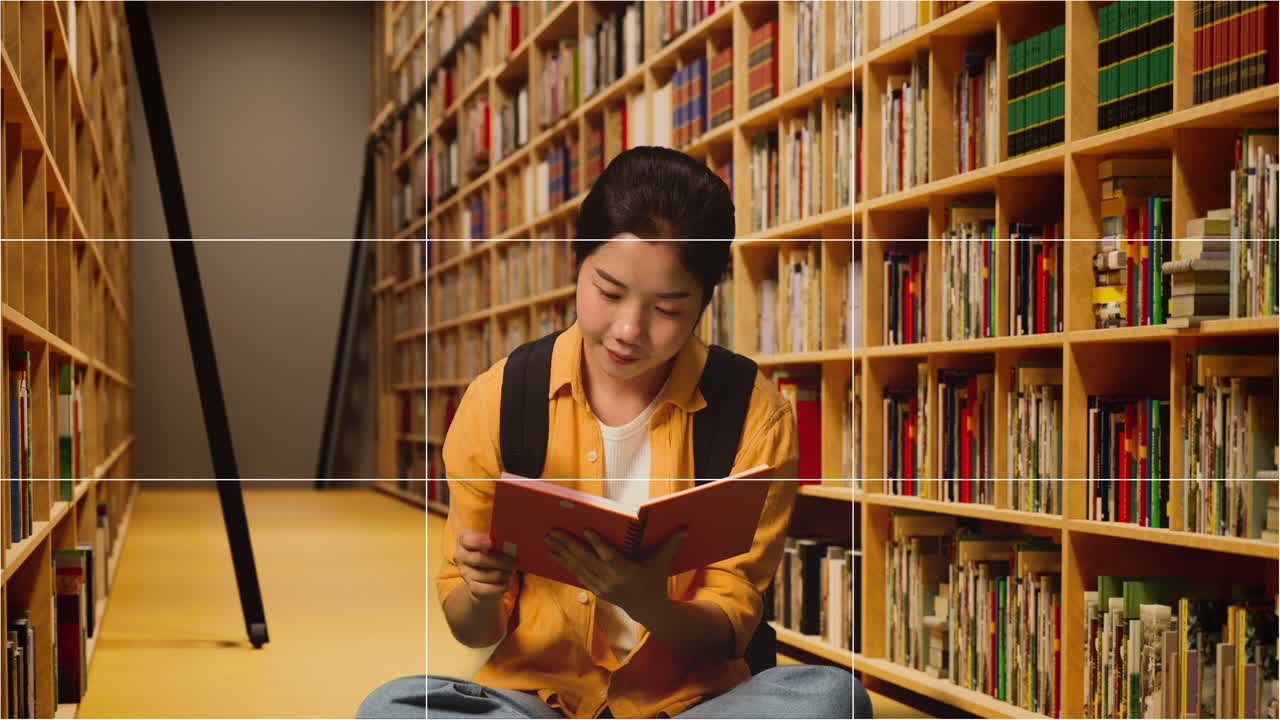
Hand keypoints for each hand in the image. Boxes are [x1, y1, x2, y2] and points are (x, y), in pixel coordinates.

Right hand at [454, 529, 516, 605]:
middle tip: (515, 562)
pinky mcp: (471, 587)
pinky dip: (499, 586)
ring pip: (485, 575)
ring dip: (502, 574)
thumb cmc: (491, 553)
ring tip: (511, 572)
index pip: (467, 540)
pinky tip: (506, 583)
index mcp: (463, 541)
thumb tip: (509, 540)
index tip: (492, 542)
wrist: (483, 577)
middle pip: (479, 559)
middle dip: (500, 561)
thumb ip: (496, 540)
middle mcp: (460, 556)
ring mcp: (464, 573)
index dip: (479, 541)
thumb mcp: (492, 544)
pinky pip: (486, 589)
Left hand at [544, 527, 687, 621]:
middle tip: (553, 532)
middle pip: (586, 561)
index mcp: (626, 572)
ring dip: (561, 554)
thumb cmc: (655, 581)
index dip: (597, 543)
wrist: (648, 610)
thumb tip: (686, 527)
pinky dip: (565, 564)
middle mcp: (611, 580)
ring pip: (578, 568)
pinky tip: (554, 554)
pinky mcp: (596, 590)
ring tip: (548, 540)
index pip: (609, 556)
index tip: (585, 530)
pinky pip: (577, 575)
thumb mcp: (662, 562)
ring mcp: (601, 587)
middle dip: (568, 546)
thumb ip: (671, 544)